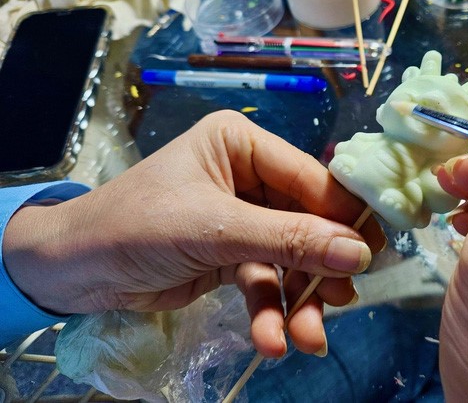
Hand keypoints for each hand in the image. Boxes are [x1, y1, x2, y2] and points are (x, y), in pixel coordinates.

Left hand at [4, 111, 385, 357]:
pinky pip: (266, 281)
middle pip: (307, 222)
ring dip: (300, 300)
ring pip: (290, 258)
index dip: (346, 215)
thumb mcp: (215, 229)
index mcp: (244, 145)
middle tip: (346, 300)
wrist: (72, 270)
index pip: (312, 178)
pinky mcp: (234, 255)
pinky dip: (272, 311)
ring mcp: (244, 218)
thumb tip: (359, 254)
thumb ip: (288, 240)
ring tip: (308, 338)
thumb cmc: (137, 226)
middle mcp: (250, 175)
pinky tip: (273, 341)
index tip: (376, 252)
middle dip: (320, 268)